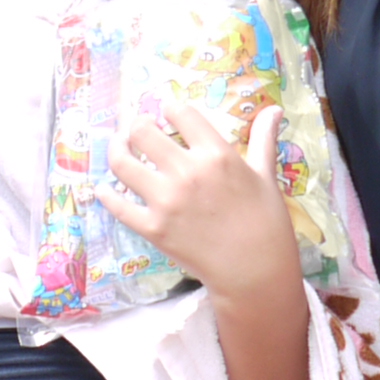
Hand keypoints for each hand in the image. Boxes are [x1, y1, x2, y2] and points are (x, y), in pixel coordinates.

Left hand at [104, 101, 299, 305]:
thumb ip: (263, 139)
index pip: (181, 113)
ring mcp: (166, 201)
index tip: (168, 112)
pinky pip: (118, 205)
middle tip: (139, 128)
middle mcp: (187, 173)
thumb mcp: (266, 176)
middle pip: (142, 131)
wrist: (255, 271)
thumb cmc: (266, 222)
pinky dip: (106, 194)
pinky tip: (104, 188)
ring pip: (122, 162)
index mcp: (216, 155)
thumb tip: (275, 109)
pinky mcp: (153, 228)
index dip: (171, 108)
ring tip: (120, 147)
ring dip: (116, 149)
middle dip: (137, 124)